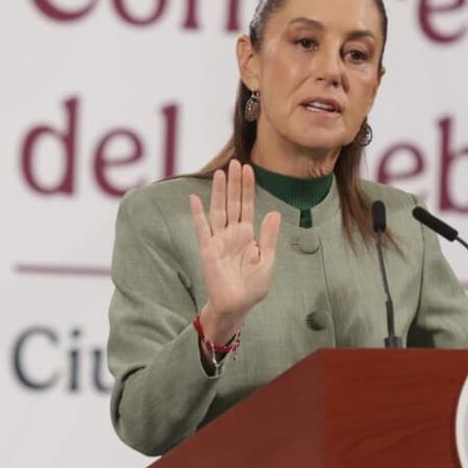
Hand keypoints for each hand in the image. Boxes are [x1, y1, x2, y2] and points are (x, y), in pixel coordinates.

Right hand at [190, 160, 280, 342]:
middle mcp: (232, 233)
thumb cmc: (253, 286)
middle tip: (235, 162)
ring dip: (218, 192)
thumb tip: (273, 212)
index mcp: (248, 234)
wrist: (237, 305)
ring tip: (220, 173)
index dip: (248, 187)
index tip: (249, 168)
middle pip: (232, 202)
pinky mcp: (208, 250)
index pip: (247, 205)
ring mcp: (219, 240)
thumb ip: (268, 236)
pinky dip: (198, 214)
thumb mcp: (267, 260)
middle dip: (234, 183)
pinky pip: (202, 229)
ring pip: (218, 210)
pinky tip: (195, 199)